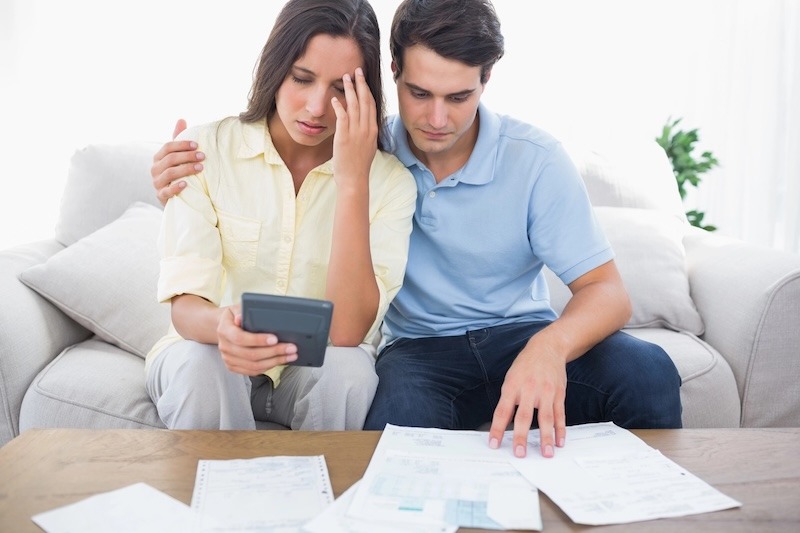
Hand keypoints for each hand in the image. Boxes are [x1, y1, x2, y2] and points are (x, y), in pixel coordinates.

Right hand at [150, 119, 204, 205]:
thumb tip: (181, 119)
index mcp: (158, 158)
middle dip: (187, 156)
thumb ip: (178, 140)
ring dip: (186, 169)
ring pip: (169, 173)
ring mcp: (157, 183)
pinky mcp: (161, 196)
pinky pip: (166, 191)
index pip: (167, 147)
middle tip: (203, 156)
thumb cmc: (178, 173)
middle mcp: (155, 169)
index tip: (197, 145)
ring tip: (200, 168)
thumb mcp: (178, 157)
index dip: (182, 144)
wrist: (176, 197)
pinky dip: (176, 187)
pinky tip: (186, 184)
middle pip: (170, 159)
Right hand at [216, 306, 298, 375]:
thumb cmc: (236, 315)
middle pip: (251, 354)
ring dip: (275, 361)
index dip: (258, 340)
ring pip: (254, 366)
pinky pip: (253, 371)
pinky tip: (280, 360)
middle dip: (274, 352)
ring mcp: (228, 359)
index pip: (240, 338)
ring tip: (291, 355)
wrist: (224, 327)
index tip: (275, 339)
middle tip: (291, 348)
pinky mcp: (233, 367)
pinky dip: (269, 366)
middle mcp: (224, 347)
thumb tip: (243, 317)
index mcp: (224, 330)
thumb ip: (242, 311)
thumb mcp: (238, 308)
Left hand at [330, 68, 377, 190]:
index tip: (363, 79)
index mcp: (373, 130)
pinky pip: (343, 117)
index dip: (367, 90)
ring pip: (355, 105)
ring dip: (349, 90)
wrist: (354, 179)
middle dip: (361, 84)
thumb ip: (364, 133)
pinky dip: (339, 106)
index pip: (372, 105)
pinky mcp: (345, 137)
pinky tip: (335, 98)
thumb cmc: (358, 166)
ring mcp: (356, 132)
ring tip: (345, 77)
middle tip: (357, 70)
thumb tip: (360, 123)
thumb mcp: (366, 146)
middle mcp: (367, 129)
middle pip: (365, 101)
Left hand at [487, 340, 566, 458]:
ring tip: (546, 453)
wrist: (547, 347)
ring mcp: (546, 392)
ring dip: (546, 437)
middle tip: (519, 454)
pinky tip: (559, 441)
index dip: (497, 429)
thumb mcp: (511, 378)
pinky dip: (560, 429)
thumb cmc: (525, 366)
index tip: (494, 444)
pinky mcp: (559, 393)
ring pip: (546, 418)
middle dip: (521, 436)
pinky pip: (560, 414)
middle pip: (524, 416)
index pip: (502, 411)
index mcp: (512, 386)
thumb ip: (508, 400)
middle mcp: (529, 389)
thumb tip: (502, 424)